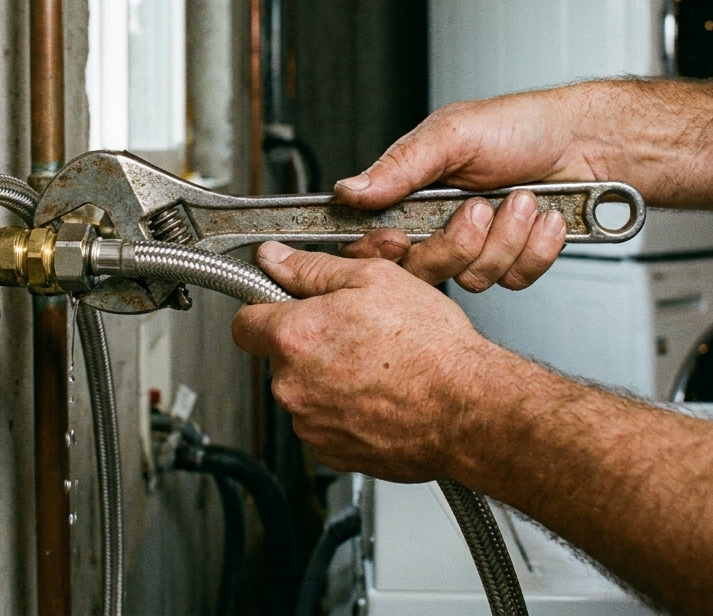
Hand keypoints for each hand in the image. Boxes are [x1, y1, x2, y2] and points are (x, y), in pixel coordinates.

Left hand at [232, 241, 523, 482]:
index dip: (266, 308)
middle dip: (308, 344)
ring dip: (328, 379)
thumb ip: (311, 269)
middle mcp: (293, 386)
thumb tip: (275, 260)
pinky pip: (326, 424)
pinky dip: (346, 411)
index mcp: (295, 338)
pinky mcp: (334, 453)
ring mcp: (312, 425)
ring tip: (376, 366)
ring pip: (304, 392)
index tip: (284, 306)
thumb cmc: (430, 349)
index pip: (244, 322)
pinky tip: (380, 395)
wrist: (468, 410)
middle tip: (354, 332)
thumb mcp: (373, 280)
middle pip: (279, 358)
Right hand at [336, 91, 599, 290]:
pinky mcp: (515, 261)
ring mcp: (478, 246)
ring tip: (523, 200)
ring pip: (471, 278)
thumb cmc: (523, 127)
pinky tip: (545, 219)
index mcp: (414, 192)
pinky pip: (513, 280)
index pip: (372, 239)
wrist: (589, 142)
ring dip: (507, 237)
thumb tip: (349, 190)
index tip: (396, 241)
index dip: (380, 250)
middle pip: (421, 270)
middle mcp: (440, 224)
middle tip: (479, 207)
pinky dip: (536, 248)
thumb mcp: (454, 135)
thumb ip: (400, 166)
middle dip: (457, 242)